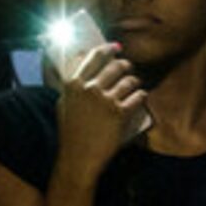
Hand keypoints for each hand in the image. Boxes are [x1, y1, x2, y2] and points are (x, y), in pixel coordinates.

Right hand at [53, 46, 149, 169]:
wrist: (78, 158)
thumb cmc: (70, 134)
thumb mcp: (64, 105)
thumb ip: (72, 88)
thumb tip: (80, 72)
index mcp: (74, 84)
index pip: (94, 57)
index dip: (107, 49)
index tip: (116, 47)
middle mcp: (90, 88)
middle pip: (115, 66)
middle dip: (125, 66)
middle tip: (128, 69)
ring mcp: (105, 100)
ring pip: (129, 80)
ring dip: (135, 81)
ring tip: (134, 85)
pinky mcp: (120, 113)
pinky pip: (138, 96)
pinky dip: (141, 95)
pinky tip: (141, 96)